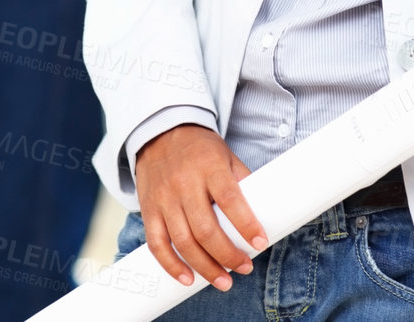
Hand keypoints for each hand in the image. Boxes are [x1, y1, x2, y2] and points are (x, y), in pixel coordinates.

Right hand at [132, 125, 267, 290]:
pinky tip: (187, 278)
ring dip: (205, 267)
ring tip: (224, 281)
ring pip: (183, 241)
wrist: (158, 131)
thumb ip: (242, 182)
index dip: (246, 224)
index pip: (229, 200)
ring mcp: (164, 198)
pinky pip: (156, 243)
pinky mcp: (148, 209)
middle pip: (205, 230)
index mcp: (209, 168)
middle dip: (227, 256)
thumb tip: (264, 212)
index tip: (260, 243)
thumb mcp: (225, 156)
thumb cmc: (199, 149)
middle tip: (244, 267)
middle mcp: (184, 184)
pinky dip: (171, 265)